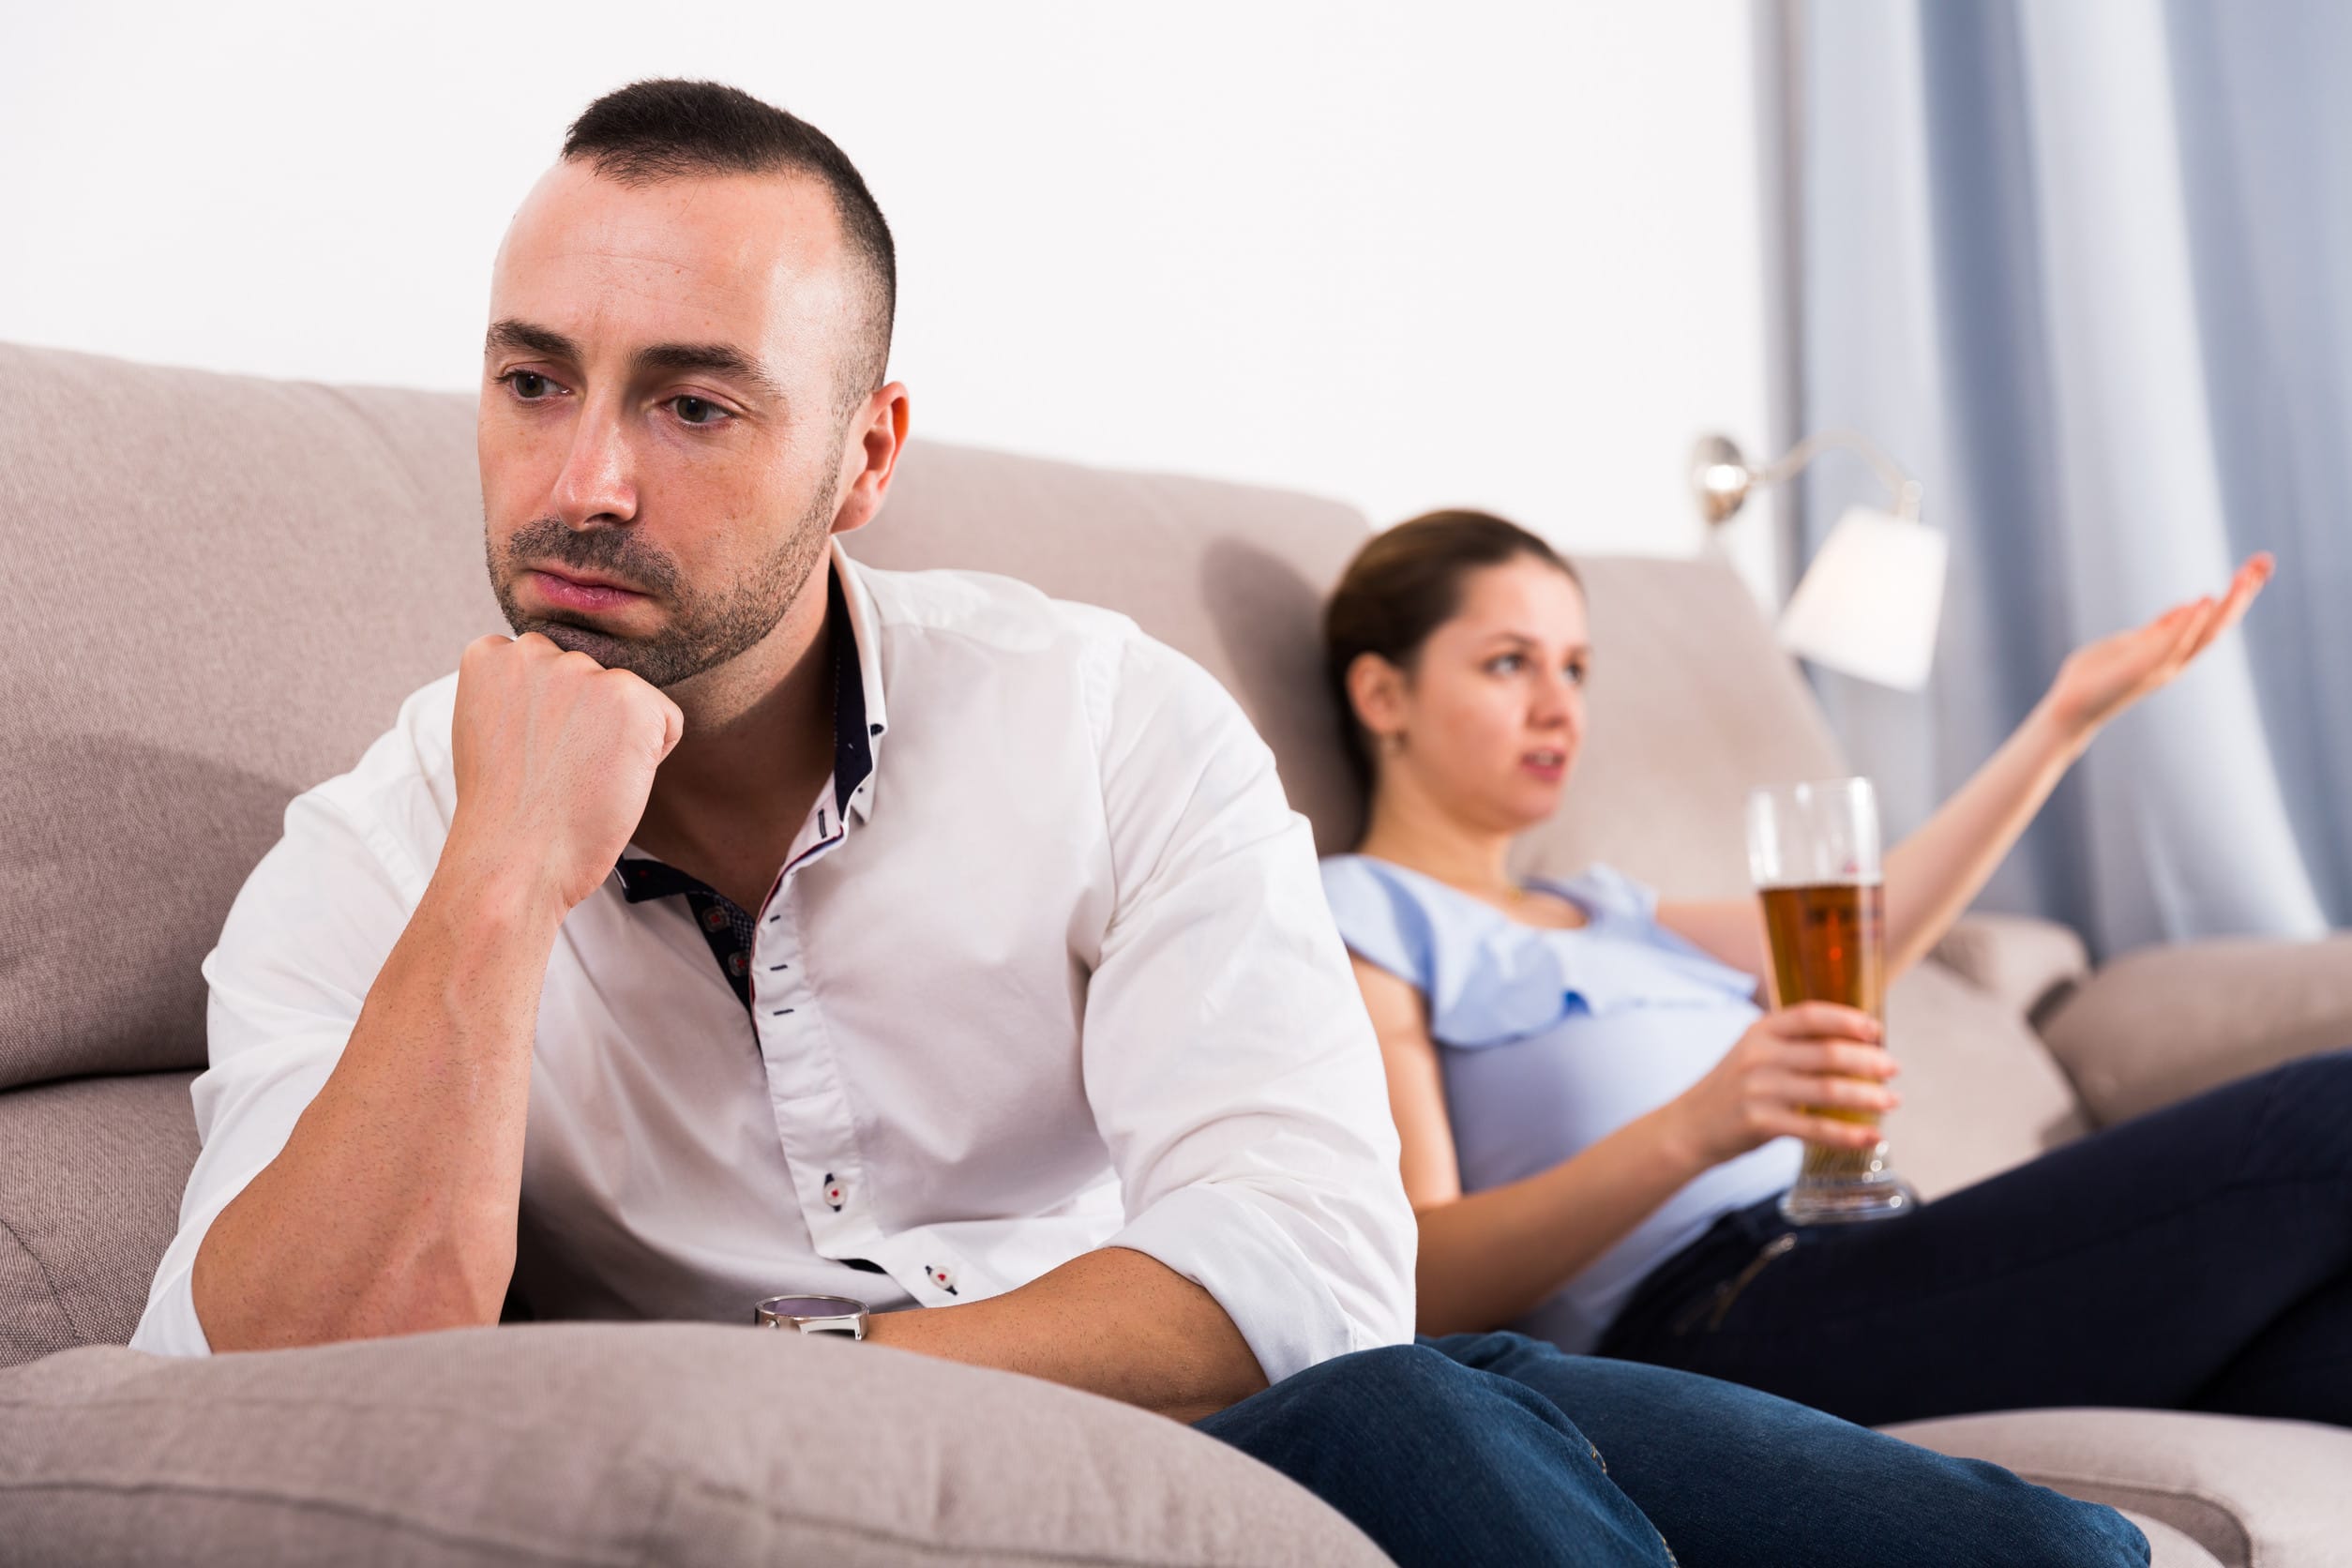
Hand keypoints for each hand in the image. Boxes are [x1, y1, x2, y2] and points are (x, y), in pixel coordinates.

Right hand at [442, 633, 685, 912]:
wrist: (514, 858)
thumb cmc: (505, 812)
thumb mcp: (489, 730)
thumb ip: (519, 693)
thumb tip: (563, 686)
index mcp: (492, 655)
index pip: (550, 666)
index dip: (550, 717)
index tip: (531, 752)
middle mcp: (536, 650)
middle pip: (592, 678)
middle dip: (586, 720)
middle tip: (557, 770)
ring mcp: (583, 670)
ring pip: (629, 698)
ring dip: (619, 735)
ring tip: (581, 776)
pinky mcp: (630, 696)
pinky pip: (667, 719)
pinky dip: (654, 754)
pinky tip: (611, 779)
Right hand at [1664, 1004, 1899, 1167]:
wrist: (1689, 1126)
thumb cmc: (1731, 1089)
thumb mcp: (1753, 1053)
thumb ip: (1792, 1046)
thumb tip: (1854, 1046)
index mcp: (1760, 1031)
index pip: (1811, 1015)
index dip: (1848, 1019)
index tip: (1876, 1030)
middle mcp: (1760, 1056)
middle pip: (1828, 1053)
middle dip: (1869, 1061)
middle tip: (1893, 1069)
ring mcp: (1759, 1089)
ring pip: (1828, 1090)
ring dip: (1868, 1097)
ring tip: (1892, 1102)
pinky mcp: (1762, 1123)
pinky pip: (1816, 1128)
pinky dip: (1849, 1134)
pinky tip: (1871, 1137)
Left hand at [2042, 553, 2273, 742]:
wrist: (2069, 707)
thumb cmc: (2097, 676)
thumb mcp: (2134, 642)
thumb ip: (2161, 628)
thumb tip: (2189, 606)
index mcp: (2173, 651)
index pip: (2214, 620)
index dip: (2237, 595)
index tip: (2257, 566)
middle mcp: (2175, 660)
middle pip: (2219, 624)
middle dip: (2242, 595)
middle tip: (2262, 563)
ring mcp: (2161, 666)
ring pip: (2204, 634)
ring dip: (2226, 606)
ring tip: (2244, 577)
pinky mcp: (2142, 668)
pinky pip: (2171, 643)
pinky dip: (2188, 623)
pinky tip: (2202, 601)